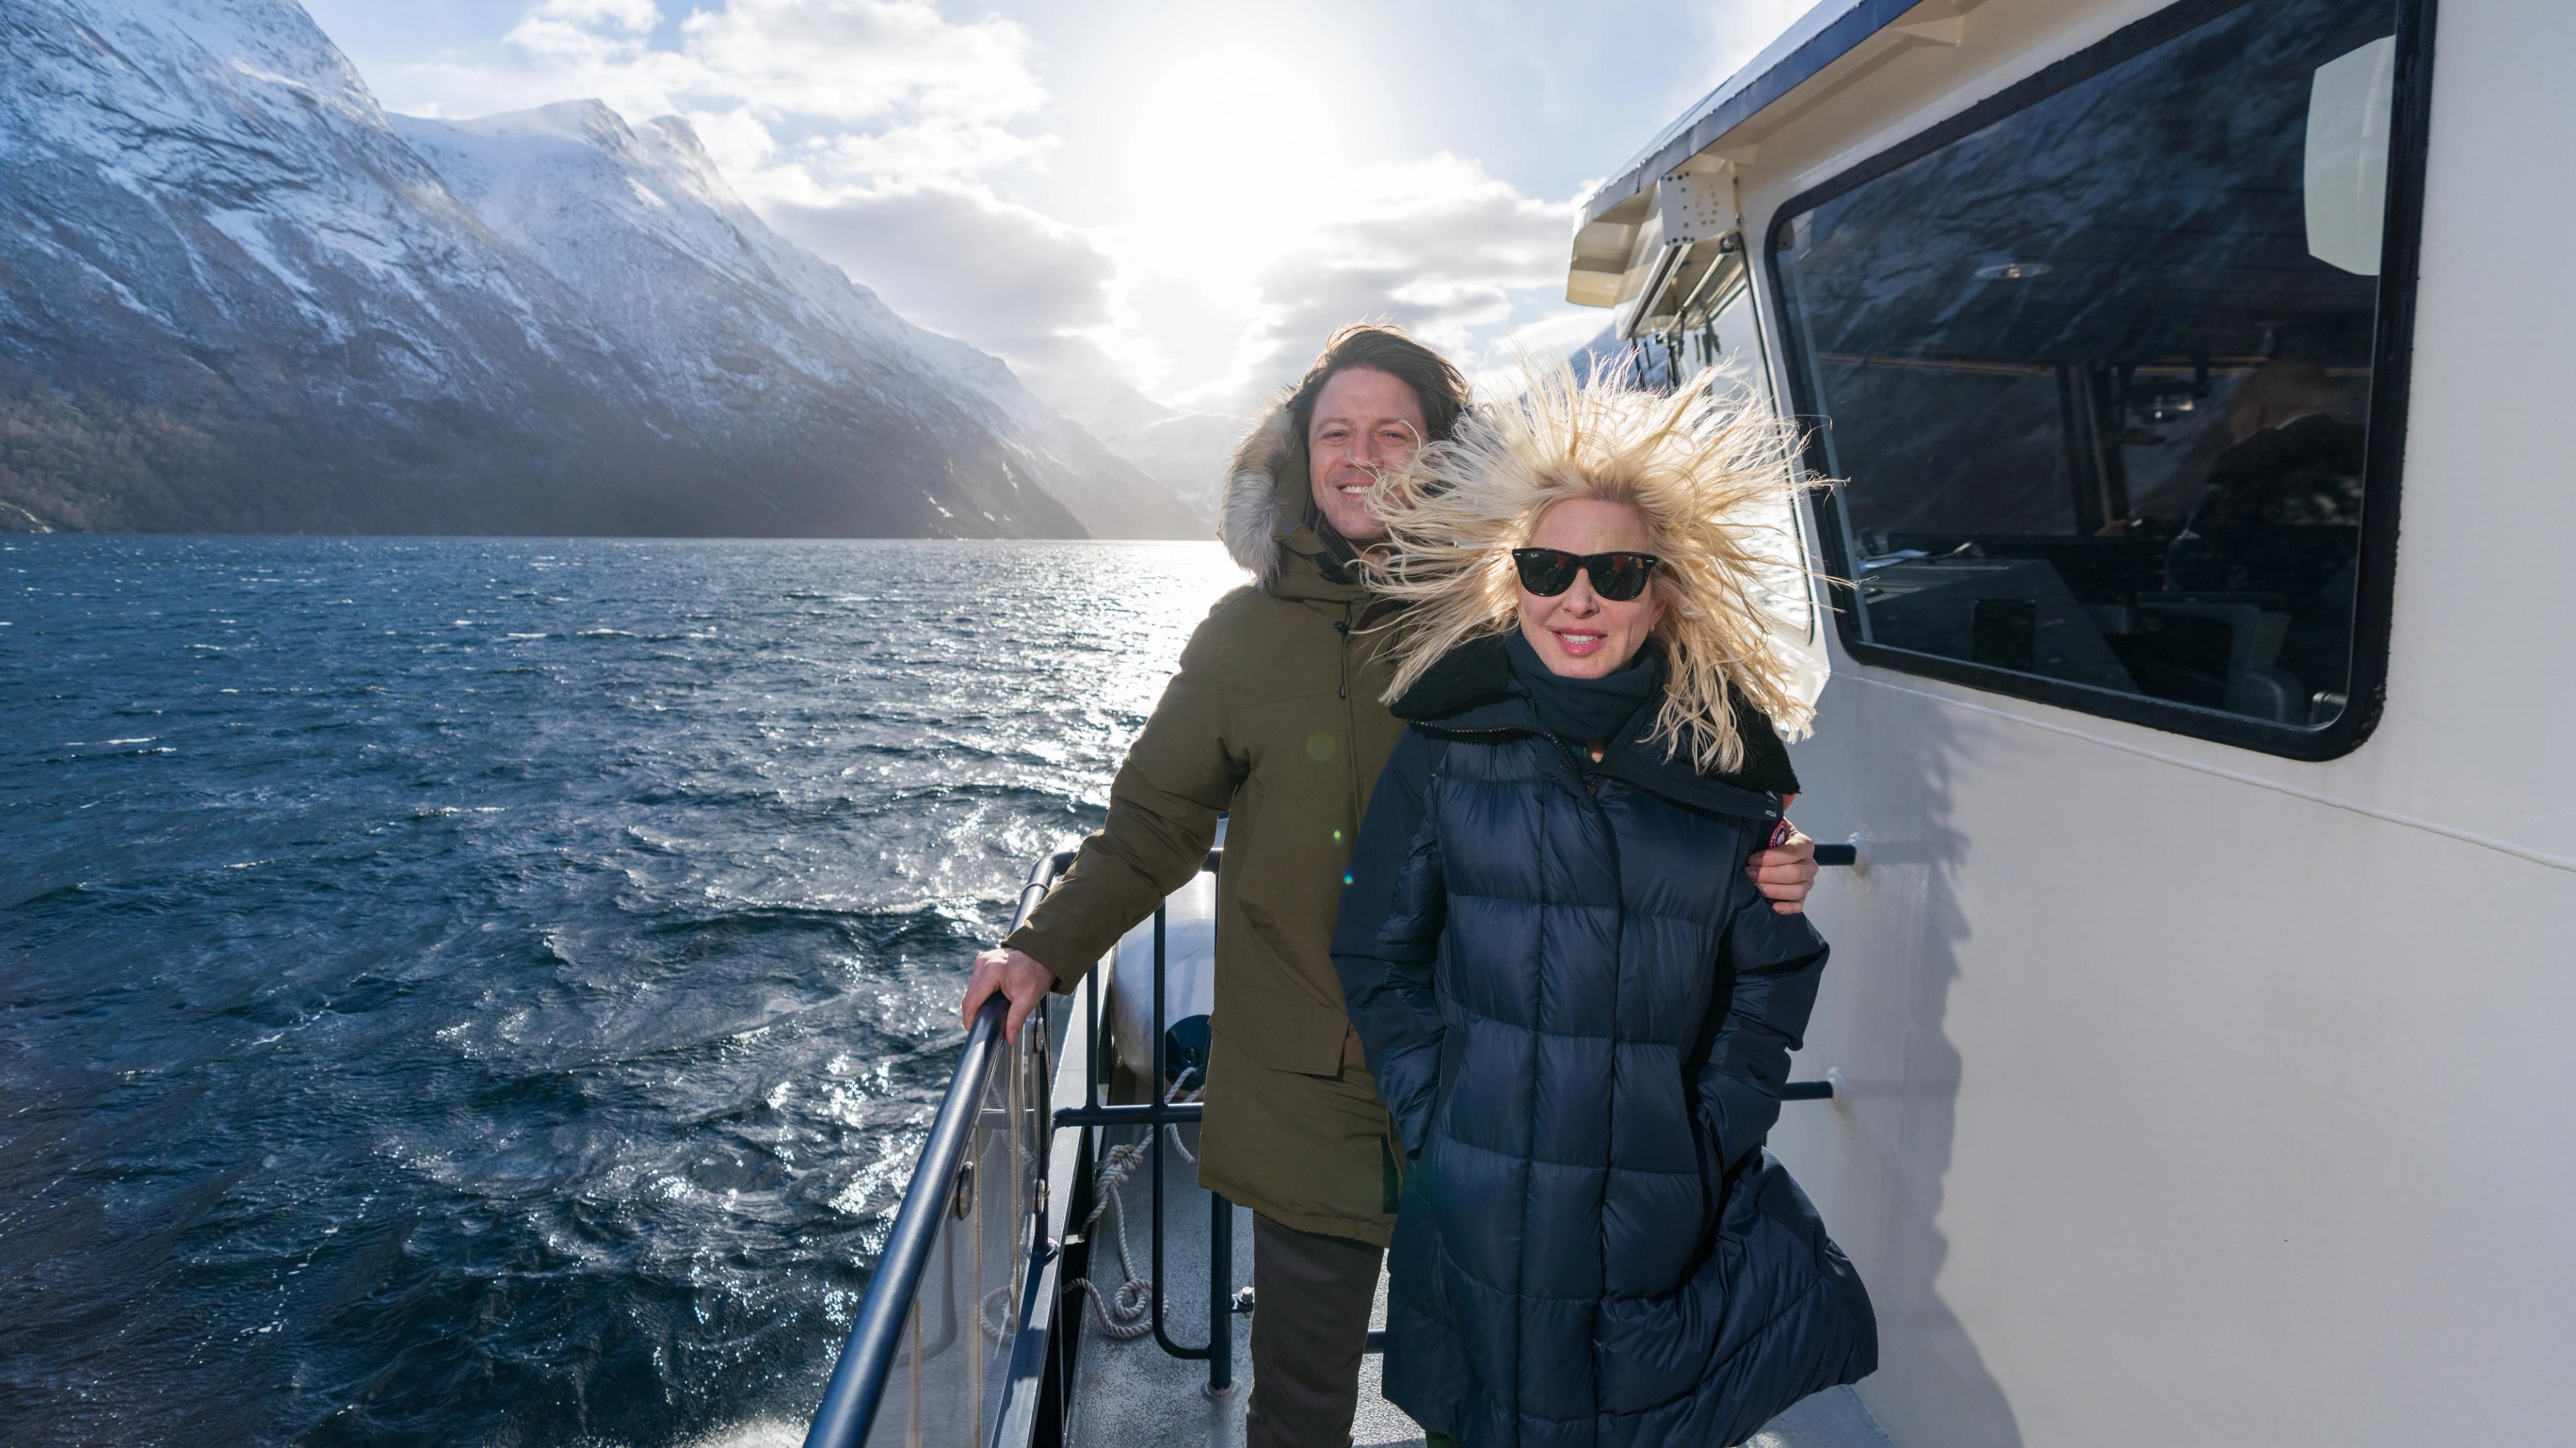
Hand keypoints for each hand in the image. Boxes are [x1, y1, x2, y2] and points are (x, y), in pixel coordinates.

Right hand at [962, 946, 1055, 1043]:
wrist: (1042, 954)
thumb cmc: (1037, 973)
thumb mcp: (1029, 998)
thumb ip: (1016, 1019)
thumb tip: (1009, 1039)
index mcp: (991, 971)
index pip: (971, 1001)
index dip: (970, 1018)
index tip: (976, 1030)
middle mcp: (982, 963)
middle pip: (969, 996)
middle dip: (976, 1012)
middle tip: (989, 1023)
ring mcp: (981, 960)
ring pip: (971, 989)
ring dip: (978, 1002)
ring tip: (992, 1011)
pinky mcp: (983, 961)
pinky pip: (976, 982)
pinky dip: (982, 993)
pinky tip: (993, 998)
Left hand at [1747, 795, 1817, 914]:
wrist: (1763, 854)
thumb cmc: (1766, 838)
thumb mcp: (1770, 821)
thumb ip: (1779, 807)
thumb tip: (1789, 792)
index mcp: (1804, 844)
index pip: (1794, 852)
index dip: (1772, 857)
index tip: (1751, 858)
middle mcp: (1810, 864)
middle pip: (1795, 874)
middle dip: (1768, 874)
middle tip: (1747, 872)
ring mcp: (1807, 882)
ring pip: (1797, 890)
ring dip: (1772, 889)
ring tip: (1753, 885)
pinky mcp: (1800, 897)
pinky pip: (1799, 906)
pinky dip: (1787, 907)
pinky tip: (1773, 906)